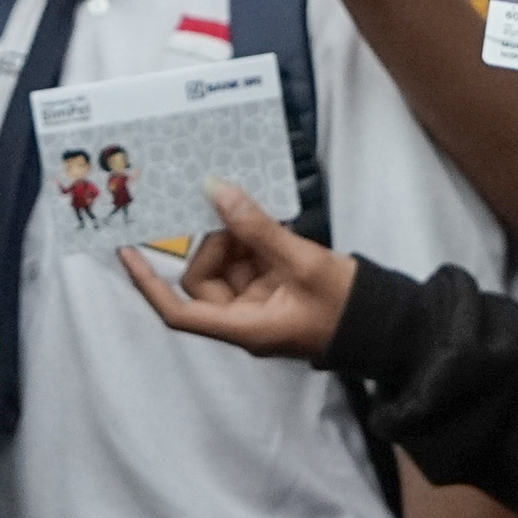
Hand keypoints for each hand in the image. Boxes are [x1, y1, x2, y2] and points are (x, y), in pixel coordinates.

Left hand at [114, 185, 357, 358]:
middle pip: (204, 279)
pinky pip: (252, 262)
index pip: (179, 311)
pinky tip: (273, 223)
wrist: (390, 325)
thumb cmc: (346, 306)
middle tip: (237, 215)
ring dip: (240, 238)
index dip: (148, 283)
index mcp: (243, 326)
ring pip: (229, 265)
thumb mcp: (301, 262)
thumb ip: (257, 227)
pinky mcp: (278, 290)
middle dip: (216, 244)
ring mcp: (261, 304)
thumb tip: (216, 191)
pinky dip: (257, 241)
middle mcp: (245, 318)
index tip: (127, 252)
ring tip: (263, 217)